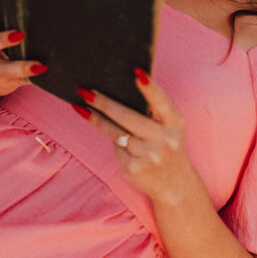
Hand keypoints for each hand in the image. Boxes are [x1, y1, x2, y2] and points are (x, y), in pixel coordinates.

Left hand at [74, 70, 194, 204]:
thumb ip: (154, 110)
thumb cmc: (168, 145)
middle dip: (103, 103)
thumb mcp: (170, 126)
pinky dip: (113, 141)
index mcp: (175, 122)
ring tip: (80, 107)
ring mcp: (149, 156)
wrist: (176, 185)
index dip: (150, 88)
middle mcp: (165, 140)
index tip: (137, 72)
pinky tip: (107, 134)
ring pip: (116, 133)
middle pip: (127, 117)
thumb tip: (118, 90)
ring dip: (97, 119)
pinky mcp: (134, 169)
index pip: (162, 101)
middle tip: (84, 91)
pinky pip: (116, 148)